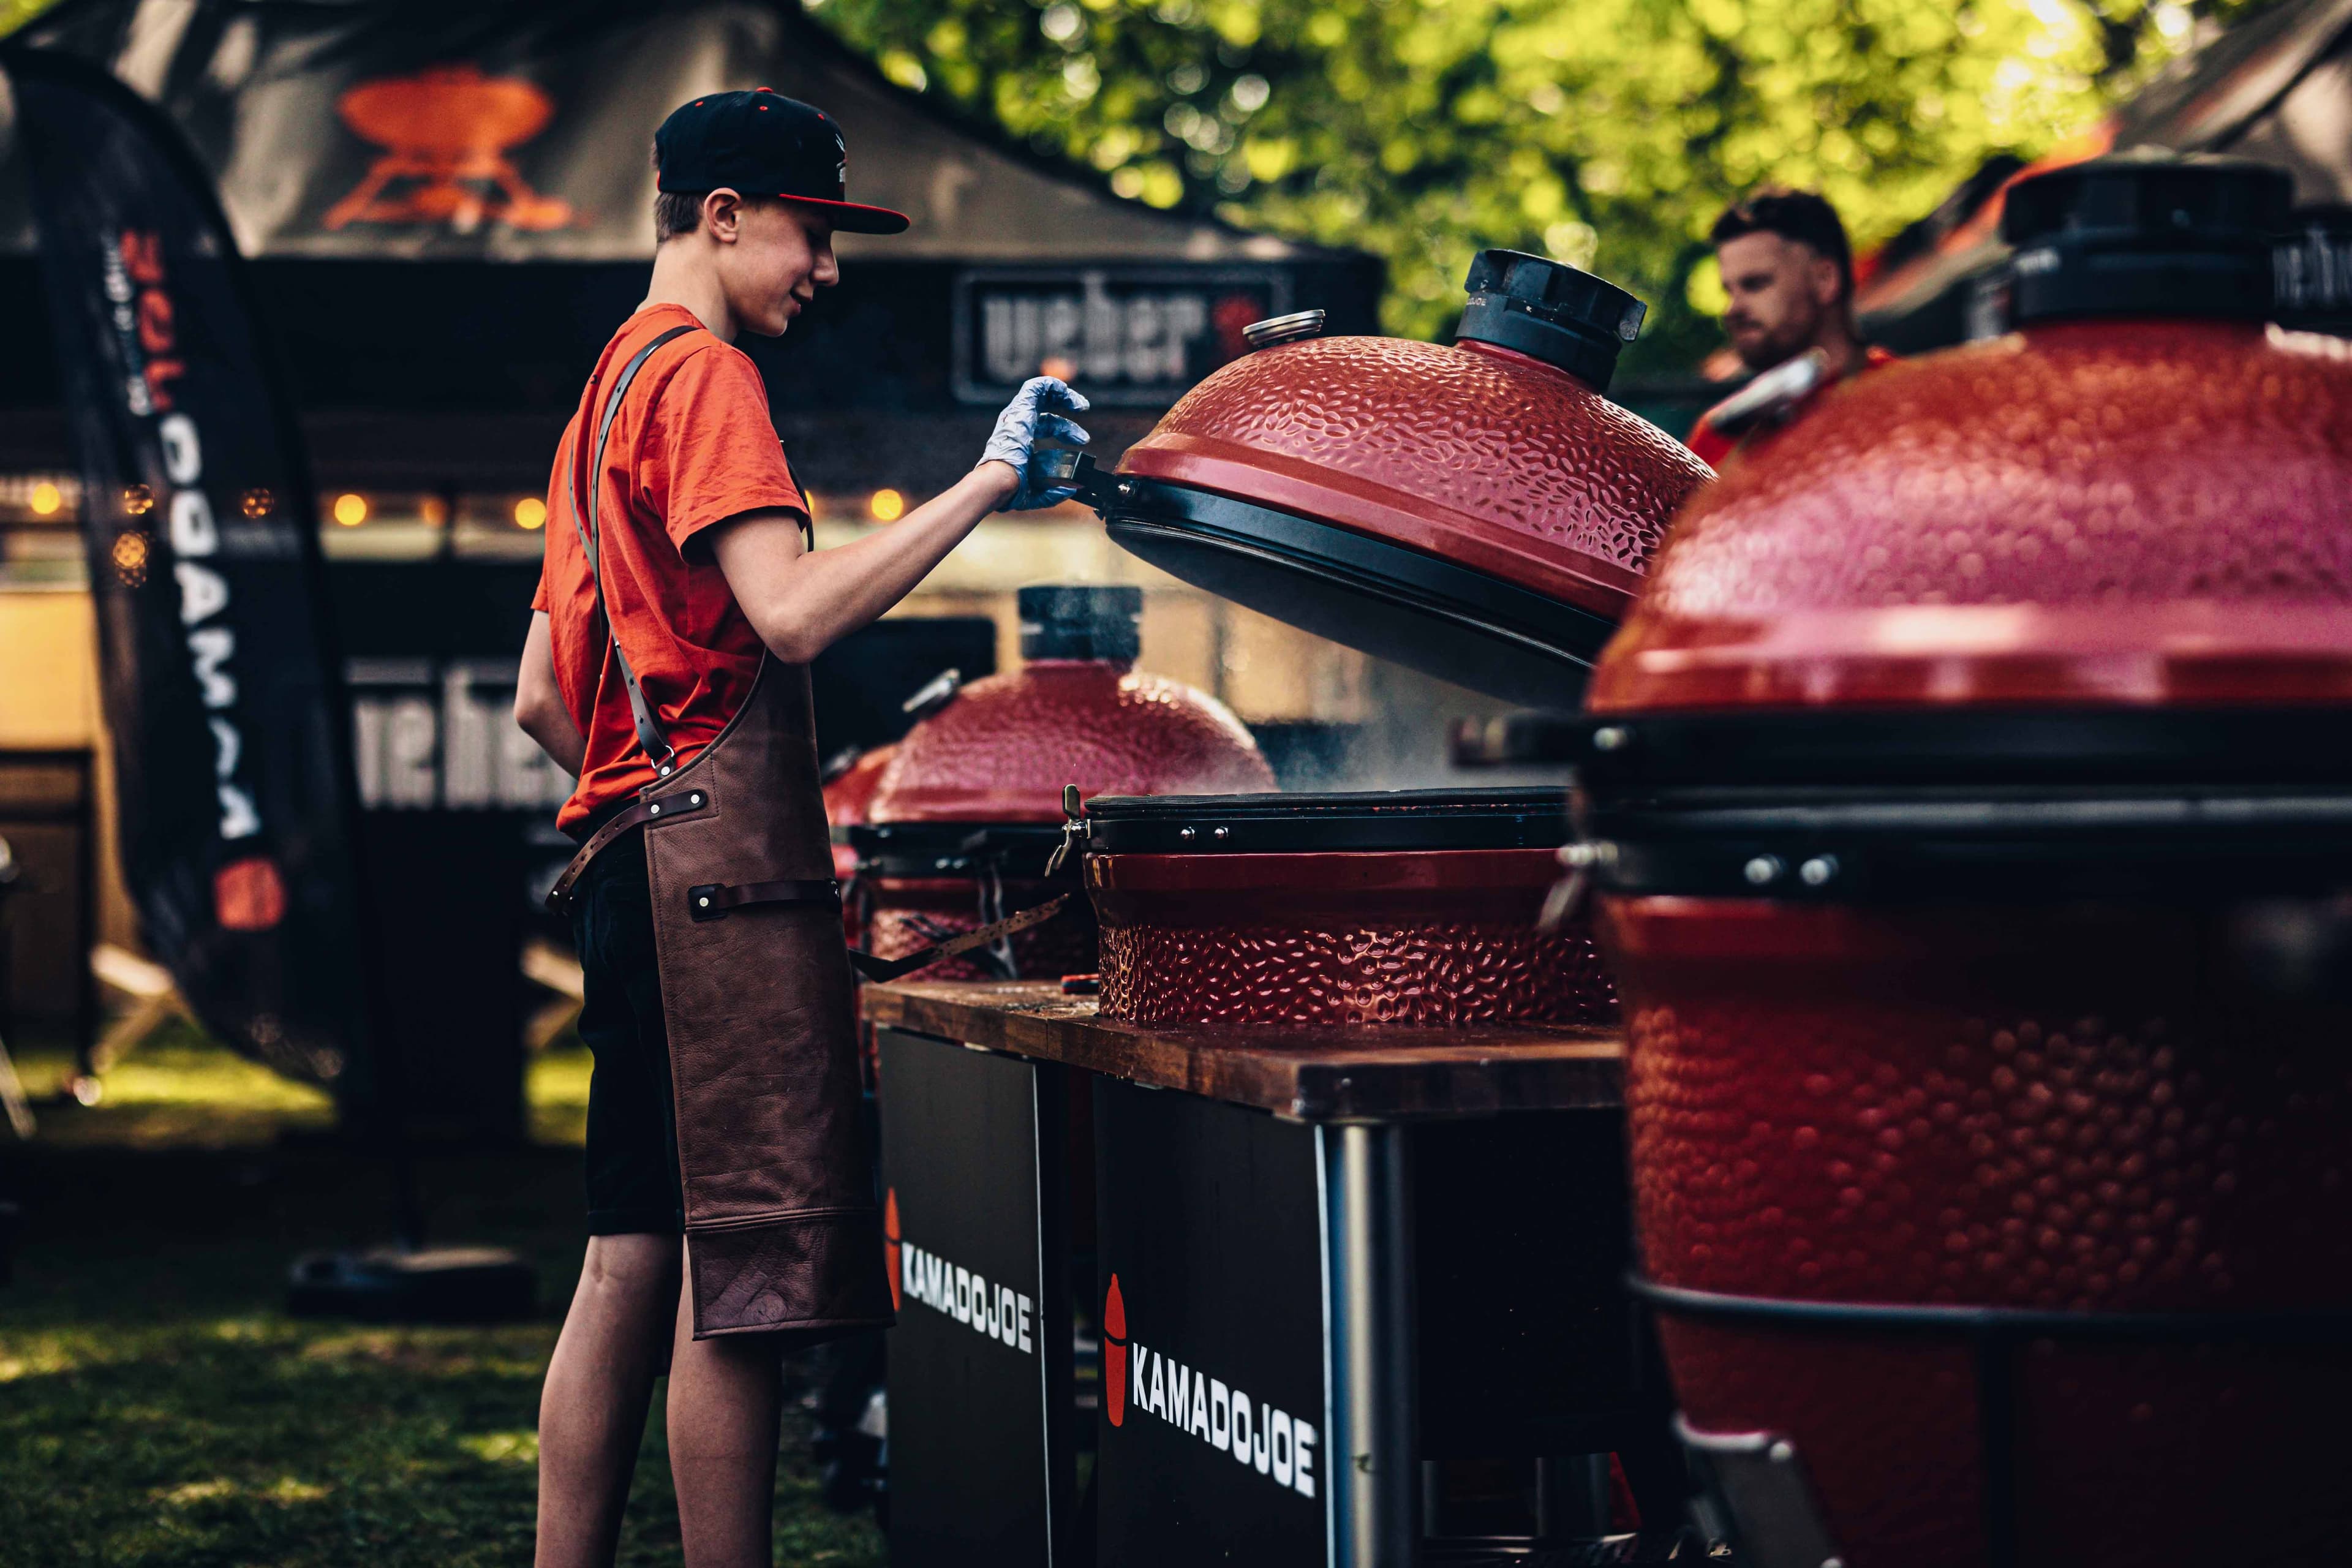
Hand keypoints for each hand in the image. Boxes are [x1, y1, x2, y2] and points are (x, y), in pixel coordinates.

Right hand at [978, 376, 1090, 510]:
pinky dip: (1052, 385)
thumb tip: (1070, 490)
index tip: (1083, 440)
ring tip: (1081, 404)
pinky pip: (1036, 387)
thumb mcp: (1036, 493)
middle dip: (1067, 419)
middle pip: (1045, 414)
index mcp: (1020, 441)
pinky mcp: (1021, 408)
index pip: (1045, 428)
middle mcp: (1018, 425)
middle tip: (1084, 426)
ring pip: (1040, 394)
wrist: (1002, 480)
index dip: (1066, 431)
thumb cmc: (1012, 488)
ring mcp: (1019, 416)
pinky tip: (1066, 390)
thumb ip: (1052, 493)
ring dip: (1063, 395)